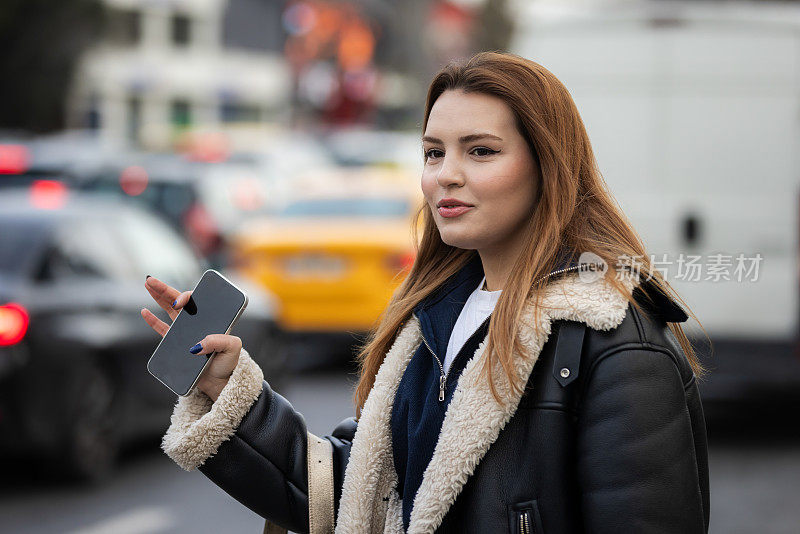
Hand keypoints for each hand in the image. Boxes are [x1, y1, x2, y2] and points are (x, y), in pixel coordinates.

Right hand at [141, 276, 241, 400]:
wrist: (220, 381)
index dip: (186, 297)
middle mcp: (197, 321)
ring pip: (169, 310)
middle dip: (164, 289)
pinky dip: (153, 320)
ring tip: (147, 285)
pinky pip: (162, 329)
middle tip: (151, 280)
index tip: (180, 302)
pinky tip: (145, 312)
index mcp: (210, 318)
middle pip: (178, 301)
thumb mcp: (232, 348)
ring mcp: (186, 331)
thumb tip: (197, 345)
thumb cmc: (229, 362)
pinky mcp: (177, 343)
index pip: (195, 301)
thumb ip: (219, 342)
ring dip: (158, 297)